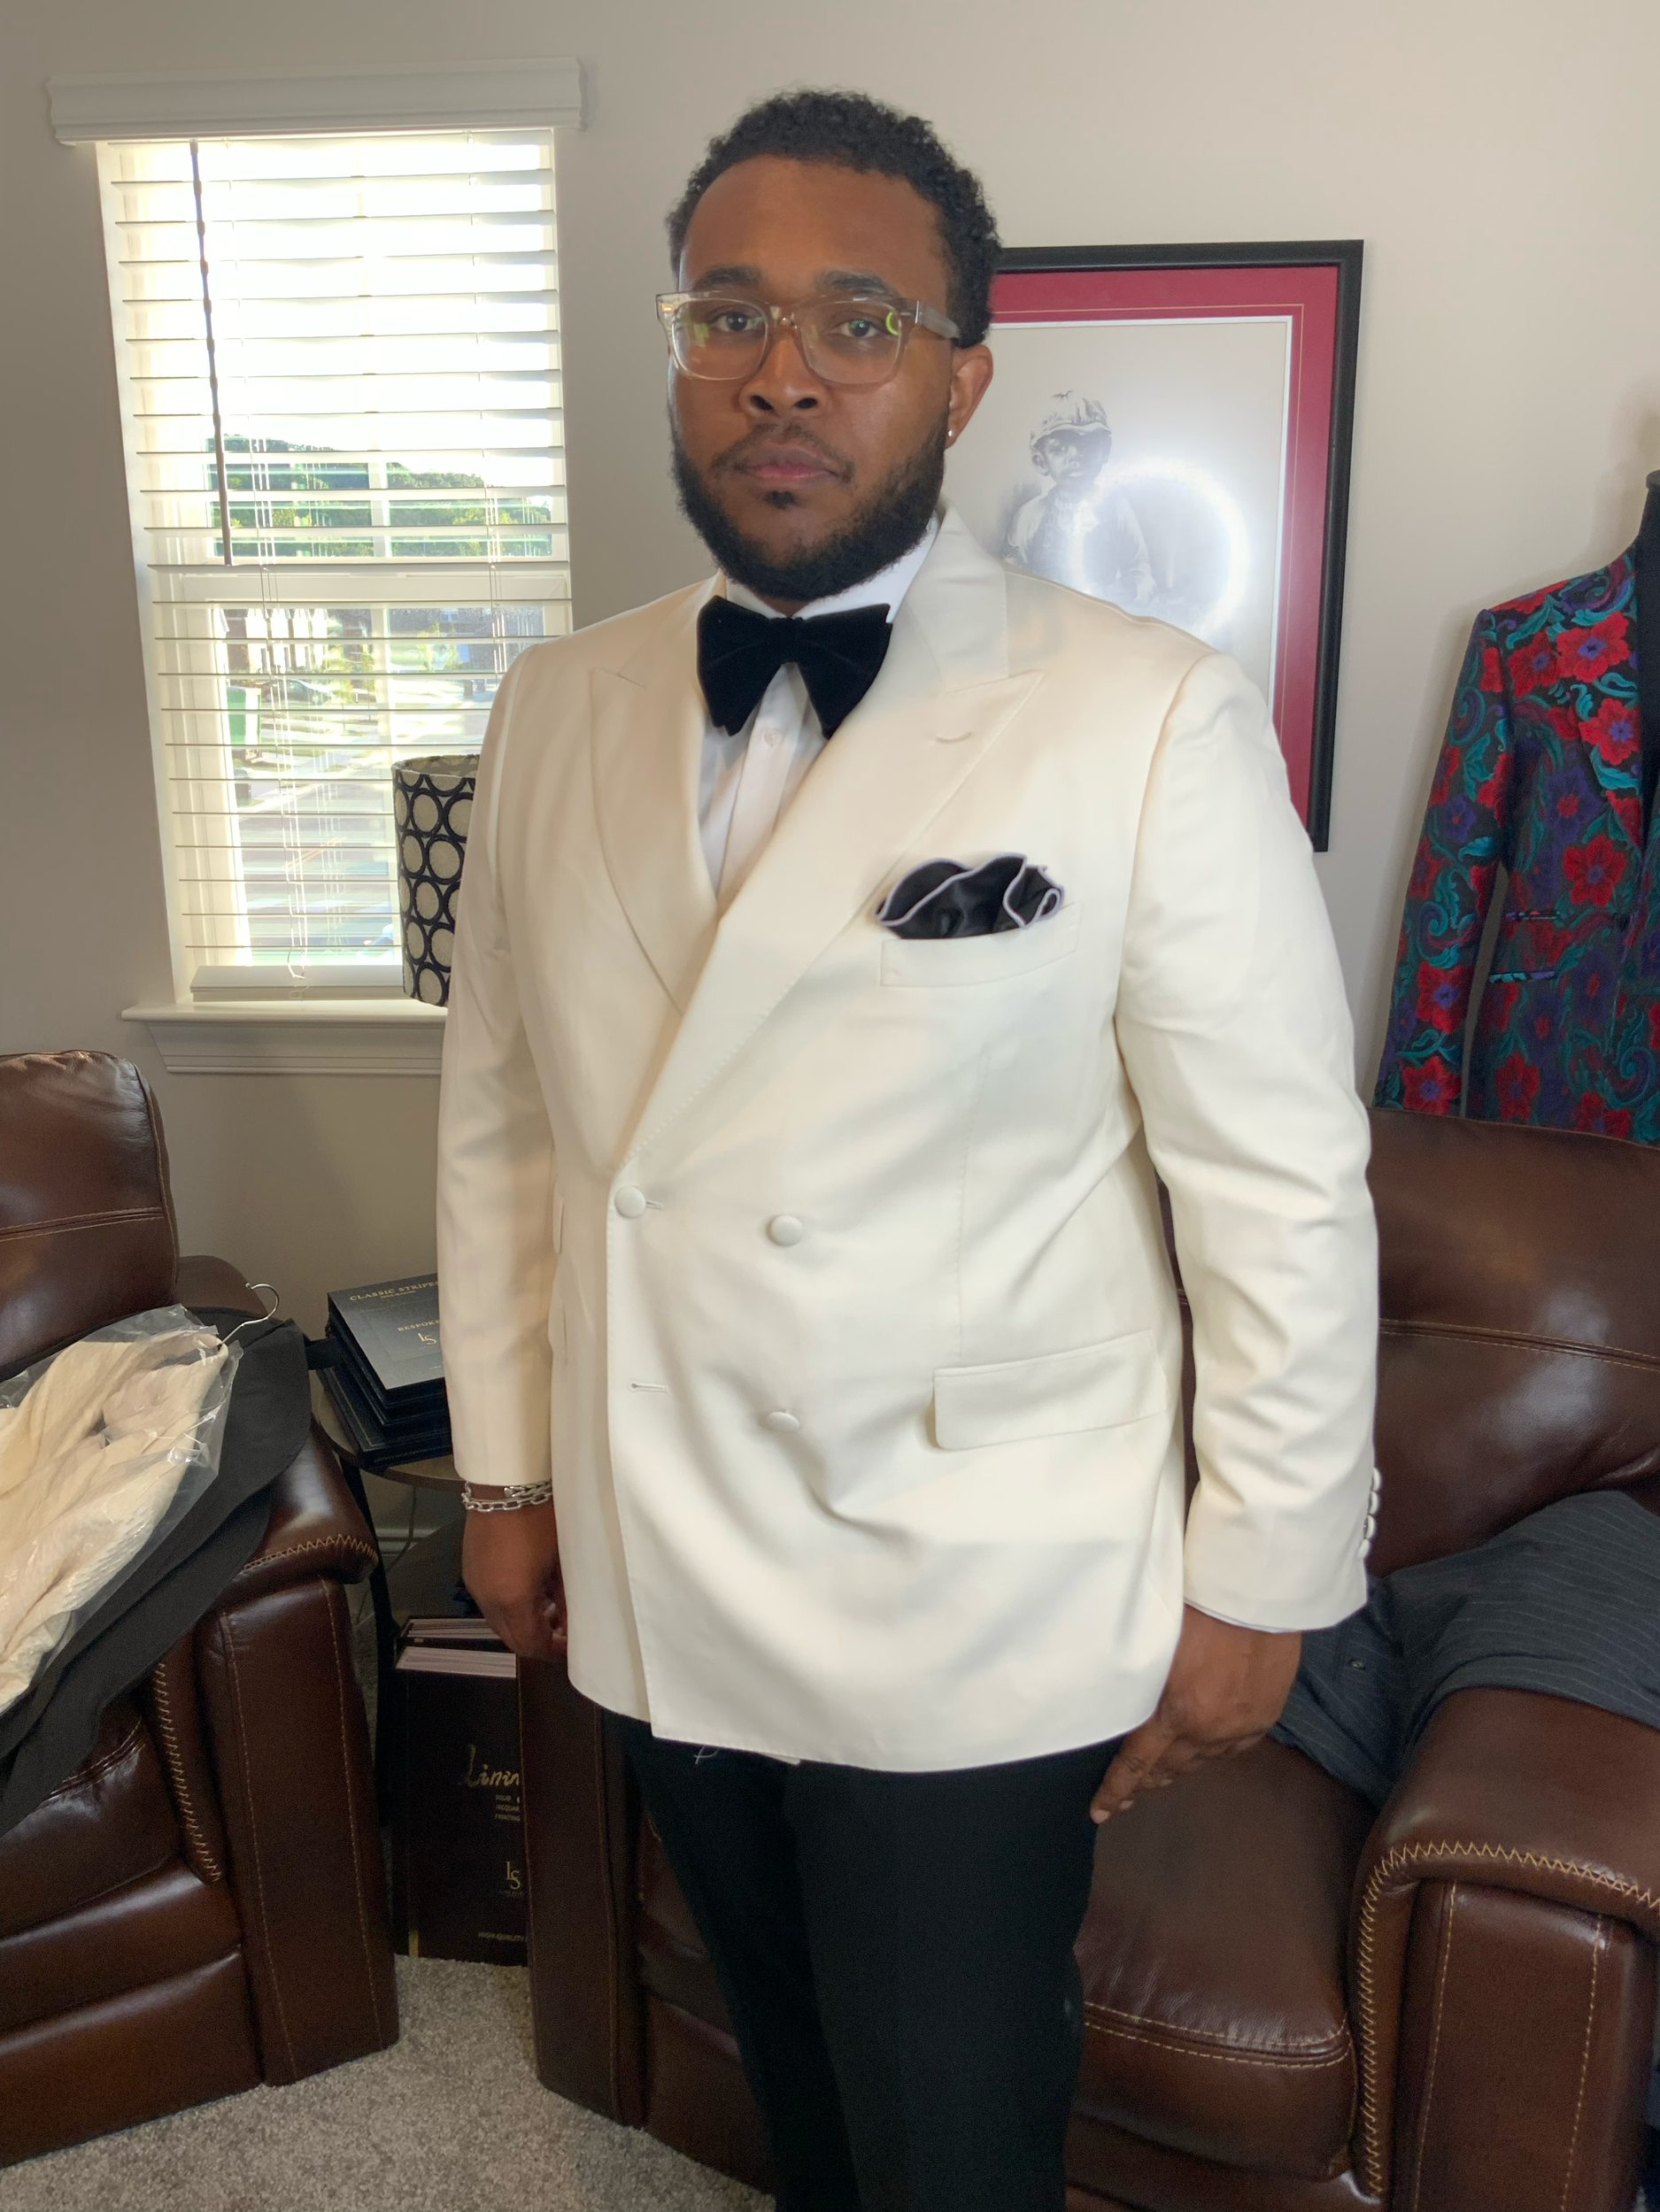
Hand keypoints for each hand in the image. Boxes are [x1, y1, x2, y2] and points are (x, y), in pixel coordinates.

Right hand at [461, 1499, 566, 1659]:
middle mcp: (487, 1599)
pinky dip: (509, 1605)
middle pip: (511, 1638)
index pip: (529, 1645)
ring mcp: (475, 1583)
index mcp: (511, 1600)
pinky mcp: (470, 1568)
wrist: (507, 1483)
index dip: (552, 1651)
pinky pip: (490, 1601)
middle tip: (563, 1630)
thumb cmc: (543, 1519)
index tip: (572, 1646)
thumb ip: (566, 1599)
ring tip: (550, 1607)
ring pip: (499, 1621)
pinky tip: (530, 1589)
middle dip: (537, 1640)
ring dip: (523, 1622)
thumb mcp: (562, 1561)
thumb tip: (572, 1623)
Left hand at [1091, 1605, 1299, 1822]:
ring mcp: (1241, 1727)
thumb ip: (1142, 1681)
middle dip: (1147, 1783)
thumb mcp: (1156, 1647)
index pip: (1137, 1763)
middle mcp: (1210, 1730)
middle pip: (1170, 1767)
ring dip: (1178, 1769)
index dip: (1117, 1790)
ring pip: (1202, 1761)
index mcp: (1178, 1713)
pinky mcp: (1264, 1717)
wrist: (1259, 1595)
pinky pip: (1233, 1749)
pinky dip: (1213, 1754)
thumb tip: (1124, 1698)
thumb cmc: (1198, 1605)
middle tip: (1128, 1797)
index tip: (1101, 1812)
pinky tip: (1203, 1754)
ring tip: (1161, 1778)